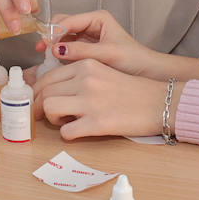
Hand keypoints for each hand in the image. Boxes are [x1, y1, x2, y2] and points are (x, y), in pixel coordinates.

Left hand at [34, 59, 173, 140]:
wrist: (160, 103)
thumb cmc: (133, 90)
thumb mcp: (104, 72)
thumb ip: (80, 76)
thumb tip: (52, 90)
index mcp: (86, 65)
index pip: (48, 77)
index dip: (38, 92)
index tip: (39, 101)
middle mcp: (85, 80)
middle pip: (44, 93)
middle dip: (41, 107)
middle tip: (48, 116)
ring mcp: (90, 101)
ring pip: (49, 109)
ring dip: (52, 119)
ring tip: (66, 121)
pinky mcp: (97, 123)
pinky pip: (66, 132)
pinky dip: (69, 134)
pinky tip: (80, 131)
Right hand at [48, 10, 198, 81]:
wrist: (148, 73)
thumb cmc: (134, 60)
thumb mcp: (108, 54)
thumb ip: (82, 51)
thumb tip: (56, 50)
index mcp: (98, 18)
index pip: (69, 20)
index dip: (55, 31)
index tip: (45, 44)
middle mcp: (91, 24)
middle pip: (63, 24)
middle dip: (51, 35)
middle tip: (42, 50)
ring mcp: (87, 36)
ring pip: (63, 36)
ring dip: (54, 44)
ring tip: (46, 58)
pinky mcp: (86, 49)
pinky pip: (67, 47)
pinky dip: (60, 53)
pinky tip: (55, 62)